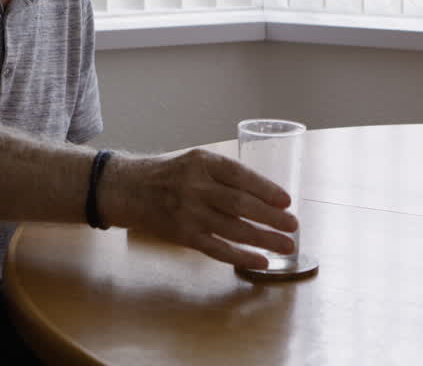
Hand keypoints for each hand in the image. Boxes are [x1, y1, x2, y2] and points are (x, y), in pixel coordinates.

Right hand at [98, 149, 298, 269]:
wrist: (129, 189)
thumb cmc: (169, 175)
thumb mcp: (195, 161)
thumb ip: (225, 174)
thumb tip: (267, 195)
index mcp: (202, 162)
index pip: (240, 175)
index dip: (266, 189)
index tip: (287, 201)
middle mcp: (195, 186)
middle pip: (240, 204)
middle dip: (271, 217)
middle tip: (293, 225)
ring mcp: (188, 212)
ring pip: (233, 228)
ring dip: (263, 239)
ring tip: (286, 245)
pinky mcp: (183, 235)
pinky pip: (217, 249)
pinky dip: (241, 256)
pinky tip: (260, 261)